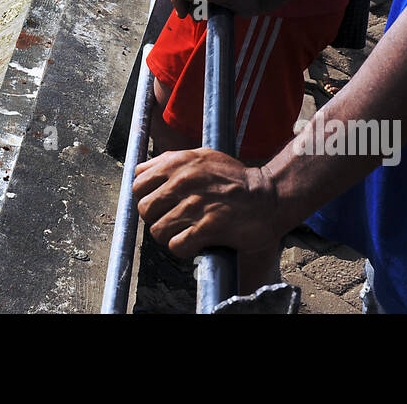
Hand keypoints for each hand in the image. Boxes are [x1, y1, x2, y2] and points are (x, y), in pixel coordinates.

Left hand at [134, 149, 280, 259]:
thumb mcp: (202, 157)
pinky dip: (183, 248)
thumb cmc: (235, 179)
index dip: (145, 196)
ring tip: (185, 232)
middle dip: (155, 218)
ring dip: (169, 236)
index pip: (138, 182)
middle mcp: (183, 181)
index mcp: (179, 163)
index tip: (159, 203)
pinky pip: (176, 245)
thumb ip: (171, 162)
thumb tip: (142, 171)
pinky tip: (195, 242)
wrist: (268, 196)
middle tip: (172, 220)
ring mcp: (195, 204)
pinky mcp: (207, 227)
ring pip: (157, 230)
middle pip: (144, 208)